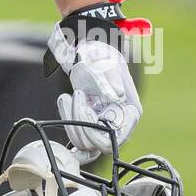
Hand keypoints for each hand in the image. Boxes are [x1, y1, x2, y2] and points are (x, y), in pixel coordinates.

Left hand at [56, 39, 141, 162]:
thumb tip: (118, 95)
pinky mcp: (88, 121)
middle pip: (98, 144)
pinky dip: (67, 119)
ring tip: (68, 95)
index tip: (84, 111)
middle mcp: (118, 122)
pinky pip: (76, 131)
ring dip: (71, 120)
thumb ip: (112, 79)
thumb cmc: (100, 55)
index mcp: (130, 112)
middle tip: (74, 96)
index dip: (97, 134)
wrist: (88, 52)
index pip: (116, 138)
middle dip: (80, 124)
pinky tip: (65, 100)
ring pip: (84, 141)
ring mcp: (102, 123)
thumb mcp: (106, 64)